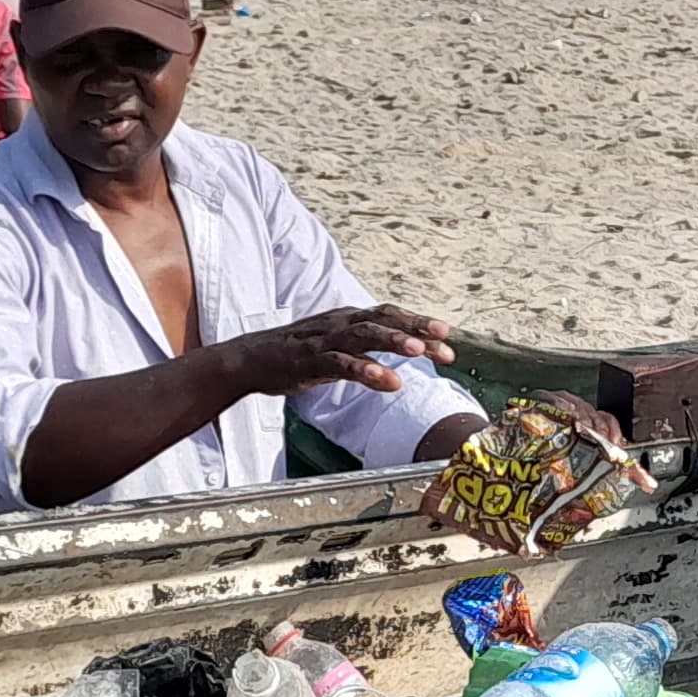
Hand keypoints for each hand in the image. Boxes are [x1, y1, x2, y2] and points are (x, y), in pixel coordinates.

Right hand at [212, 305, 454, 399]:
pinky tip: (387, 380)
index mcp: (347, 318)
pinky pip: (341, 364)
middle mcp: (339, 323)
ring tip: (419, 351)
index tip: (447, 335)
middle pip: (383, 319)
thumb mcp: (336, 345)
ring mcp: (324, 341)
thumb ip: (366, 348)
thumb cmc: (297, 353)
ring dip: (393, 342)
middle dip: (416, 328)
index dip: (418, 322)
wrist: (250, 359)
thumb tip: (397, 356)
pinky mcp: (310, 361)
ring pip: (364, 336)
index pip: (389, 315)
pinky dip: (365, 370)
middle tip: (445, 339)